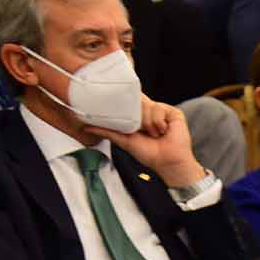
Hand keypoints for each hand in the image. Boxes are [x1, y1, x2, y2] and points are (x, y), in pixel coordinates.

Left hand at [87, 96, 204, 188]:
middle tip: (142, 131)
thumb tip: (86, 127)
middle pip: (138, 102)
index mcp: (139, 117)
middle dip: (138, 118)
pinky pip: (160, 109)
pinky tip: (163, 131)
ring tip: (154, 134)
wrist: (167, 161)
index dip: (125, 100)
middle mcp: (150, 112)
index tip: (119, 97)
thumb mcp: (123, 141)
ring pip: (149, 106)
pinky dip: (159, 122)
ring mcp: (162, 112)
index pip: (130, 102)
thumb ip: (106, 131)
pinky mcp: (173, 113)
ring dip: (149, 123)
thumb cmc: (149, 154)